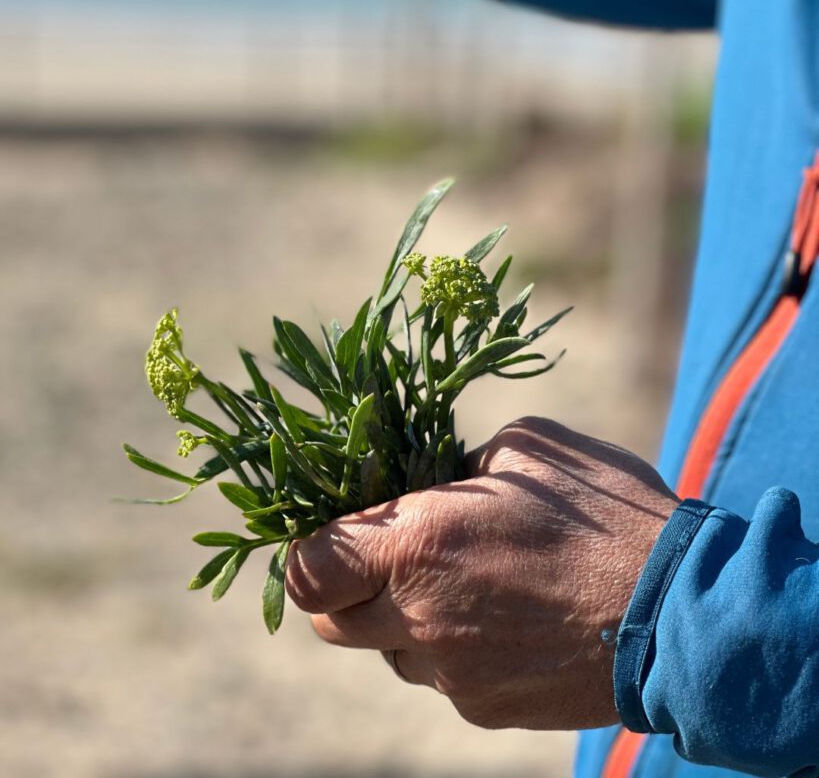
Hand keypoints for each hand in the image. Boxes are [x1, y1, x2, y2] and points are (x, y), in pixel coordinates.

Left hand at [285, 417, 678, 729]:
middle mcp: (420, 617)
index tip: (334, 535)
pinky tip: (508, 619)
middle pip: (330, 622)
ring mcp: (453, 673)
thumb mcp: (524, 448)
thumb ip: (457, 466)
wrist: (679, 612)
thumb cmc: (602, 512)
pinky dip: (455, 650)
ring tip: (467, 584)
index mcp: (418, 544)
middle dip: (346, 590)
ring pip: (390, 653)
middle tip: (392, 557)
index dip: (308, 553)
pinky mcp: (486, 708)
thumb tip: (432, 480)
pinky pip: (444, 679)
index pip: (308, 571)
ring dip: (404, 621)